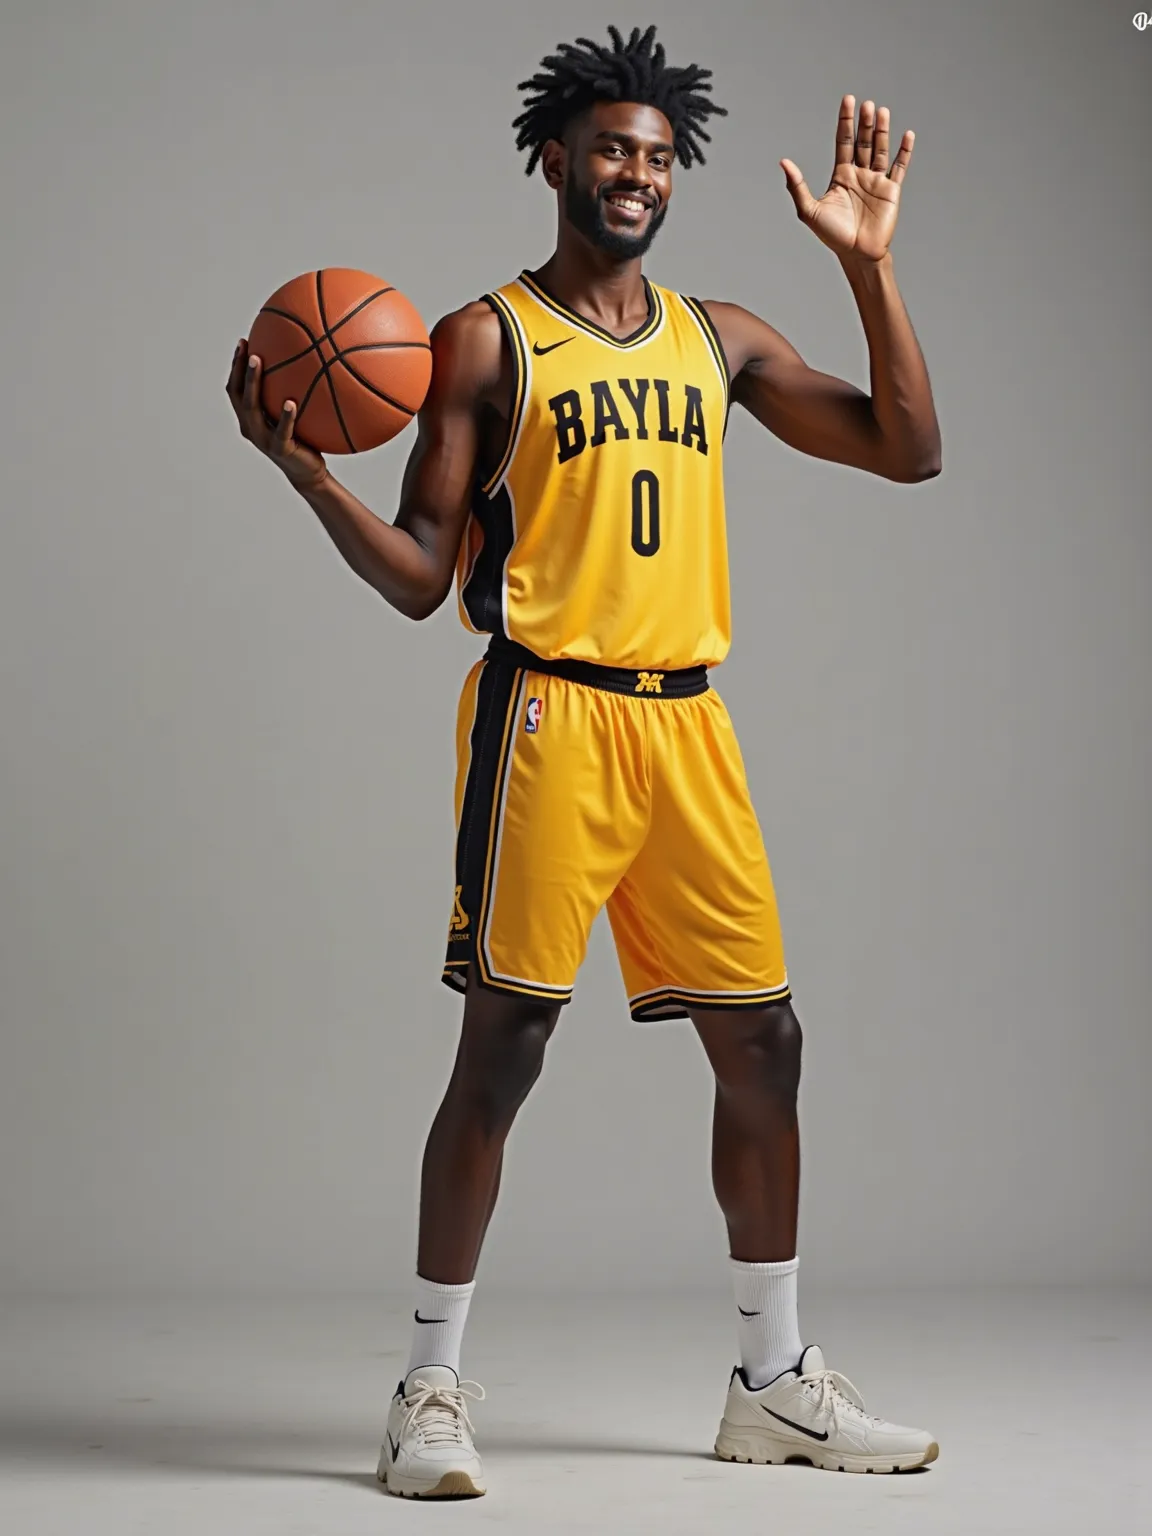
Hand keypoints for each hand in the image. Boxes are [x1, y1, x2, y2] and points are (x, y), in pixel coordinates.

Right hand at [225, 339, 328, 490]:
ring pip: (252, 408)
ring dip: (253, 382)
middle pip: (238, 394)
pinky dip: (285, 416)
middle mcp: (251, 427)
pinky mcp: (279, 450)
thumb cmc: (303, 439)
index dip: (236, 367)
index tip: (243, 342)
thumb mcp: (297, 414)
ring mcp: (263, 439)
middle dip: (239, 369)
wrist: (308, 472)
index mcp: (250, 418)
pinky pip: (281, 430)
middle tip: (246, 347)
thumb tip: (309, 360)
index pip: (237, 389)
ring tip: (257, 361)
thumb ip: (293, 393)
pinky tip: (291, 402)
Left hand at [781, 96, 914, 262]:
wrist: (856, 254)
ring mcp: (876, 181)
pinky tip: (907, 135)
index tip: (848, 100)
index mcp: (841, 175)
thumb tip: (783, 162)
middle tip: (865, 104)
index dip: (845, 121)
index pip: (844, 141)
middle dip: (864, 123)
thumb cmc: (832, 236)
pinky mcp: (891, 191)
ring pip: (880, 149)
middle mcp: (859, 174)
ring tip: (881, 111)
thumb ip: (797, 186)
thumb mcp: (809, 211)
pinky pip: (899, 167)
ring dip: (882, 131)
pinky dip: (904, 152)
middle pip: (863, 141)